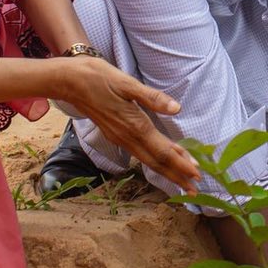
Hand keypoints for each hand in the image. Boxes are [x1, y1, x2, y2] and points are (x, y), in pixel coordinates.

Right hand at [52, 55, 197, 189]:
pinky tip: (159, 162)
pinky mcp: (115, 135)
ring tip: (182, 182)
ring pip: (147, 160)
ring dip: (166, 172)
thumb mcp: (127, 83)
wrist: (69, 82)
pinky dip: (154, 161)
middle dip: (176, 176)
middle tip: (195, 190)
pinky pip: (139, 154)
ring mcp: (120, 138)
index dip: (181, 163)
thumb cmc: (98, 78)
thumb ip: (152, 98)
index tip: (197, 175)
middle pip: (156, 162)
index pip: (162, 151)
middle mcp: (127, 137)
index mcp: (134, 126)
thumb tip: (176, 108)